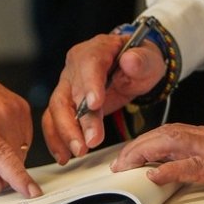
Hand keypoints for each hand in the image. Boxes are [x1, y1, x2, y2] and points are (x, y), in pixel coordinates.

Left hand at [0, 61, 41, 197]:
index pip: (4, 158)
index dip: (19, 179)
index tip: (33, 192)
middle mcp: (1, 113)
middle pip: (13, 160)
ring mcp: (14, 107)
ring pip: (20, 151)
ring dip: (4, 153)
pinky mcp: (21, 104)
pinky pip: (23, 137)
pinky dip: (9, 141)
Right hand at [39, 33, 165, 163]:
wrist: (133, 67)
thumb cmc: (139, 62)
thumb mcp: (149, 59)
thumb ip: (141, 60)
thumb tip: (130, 60)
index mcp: (96, 49)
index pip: (89, 64)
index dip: (90, 85)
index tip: (95, 105)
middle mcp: (76, 66)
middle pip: (69, 92)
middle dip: (77, 120)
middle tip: (90, 142)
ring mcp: (68, 84)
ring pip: (57, 108)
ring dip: (65, 132)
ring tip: (78, 152)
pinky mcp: (66, 102)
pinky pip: (53, 120)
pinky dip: (57, 138)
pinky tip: (64, 154)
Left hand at [111, 124, 203, 195]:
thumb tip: (198, 166)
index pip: (174, 132)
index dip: (148, 140)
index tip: (129, 153)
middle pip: (166, 133)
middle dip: (138, 146)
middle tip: (118, 163)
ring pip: (173, 142)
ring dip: (144, 152)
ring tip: (126, 165)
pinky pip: (195, 166)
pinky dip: (172, 169)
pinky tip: (155, 176)